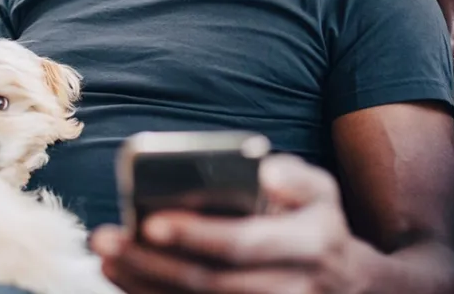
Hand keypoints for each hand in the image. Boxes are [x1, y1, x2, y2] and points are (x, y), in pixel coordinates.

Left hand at [90, 155, 375, 293]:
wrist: (349, 286)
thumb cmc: (316, 223)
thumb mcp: (321, 191)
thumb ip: (294, 177)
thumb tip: (265, 172)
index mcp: (312, 242)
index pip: (245, 243)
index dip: (196, 235)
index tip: (149, 221)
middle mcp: (295, 287)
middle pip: (211, 283)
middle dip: (151, 264)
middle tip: (104, 240)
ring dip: (144, 286)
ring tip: (106, 258)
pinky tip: (125, 279)